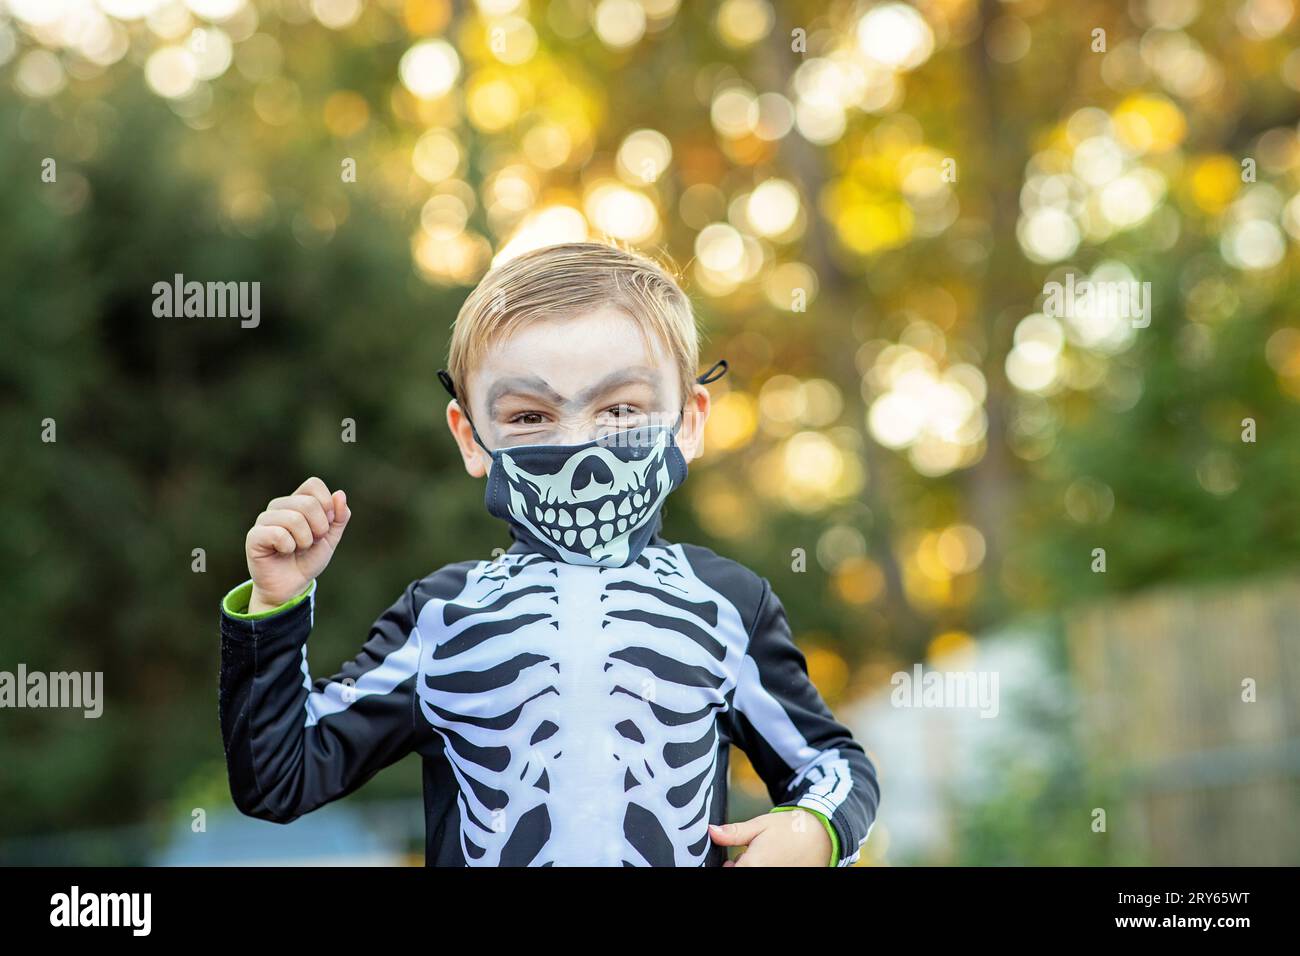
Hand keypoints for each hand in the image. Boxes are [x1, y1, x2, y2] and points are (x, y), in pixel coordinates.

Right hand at [245, 476, 350, 612]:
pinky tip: (284, 552)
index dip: (326, 505)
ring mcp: (264, 520)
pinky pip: (279, 534)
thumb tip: (339, 494)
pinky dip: (289, 547)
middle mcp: (279, 506)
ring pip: (294, 519)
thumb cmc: (308, 559)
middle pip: (308, 503)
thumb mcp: (331, 538)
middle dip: (319, 528)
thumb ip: (339, 517)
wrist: (292, 586)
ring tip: (298, 548)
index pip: (313, 485)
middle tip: (311, 542)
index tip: (326, 526)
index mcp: (296, 501)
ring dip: (305, 541)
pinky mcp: (254, 536)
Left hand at [708, 809, 831, 866]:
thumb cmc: (789, 828)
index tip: (730, 861)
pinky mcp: (787, 879)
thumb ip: (734, 833)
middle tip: (743, 858)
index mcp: (753, 865)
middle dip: (739, 869)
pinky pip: (771, 876)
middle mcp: (764, 876)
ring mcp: (777, 878)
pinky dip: (767, 870)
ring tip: (762, 859)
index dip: (727, 868)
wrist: (822, 835)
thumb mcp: (759, 825)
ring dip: (752, 870)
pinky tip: (772, 863)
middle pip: (741, 875)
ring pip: (755, 877)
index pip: (728, 873)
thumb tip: (711, 831)